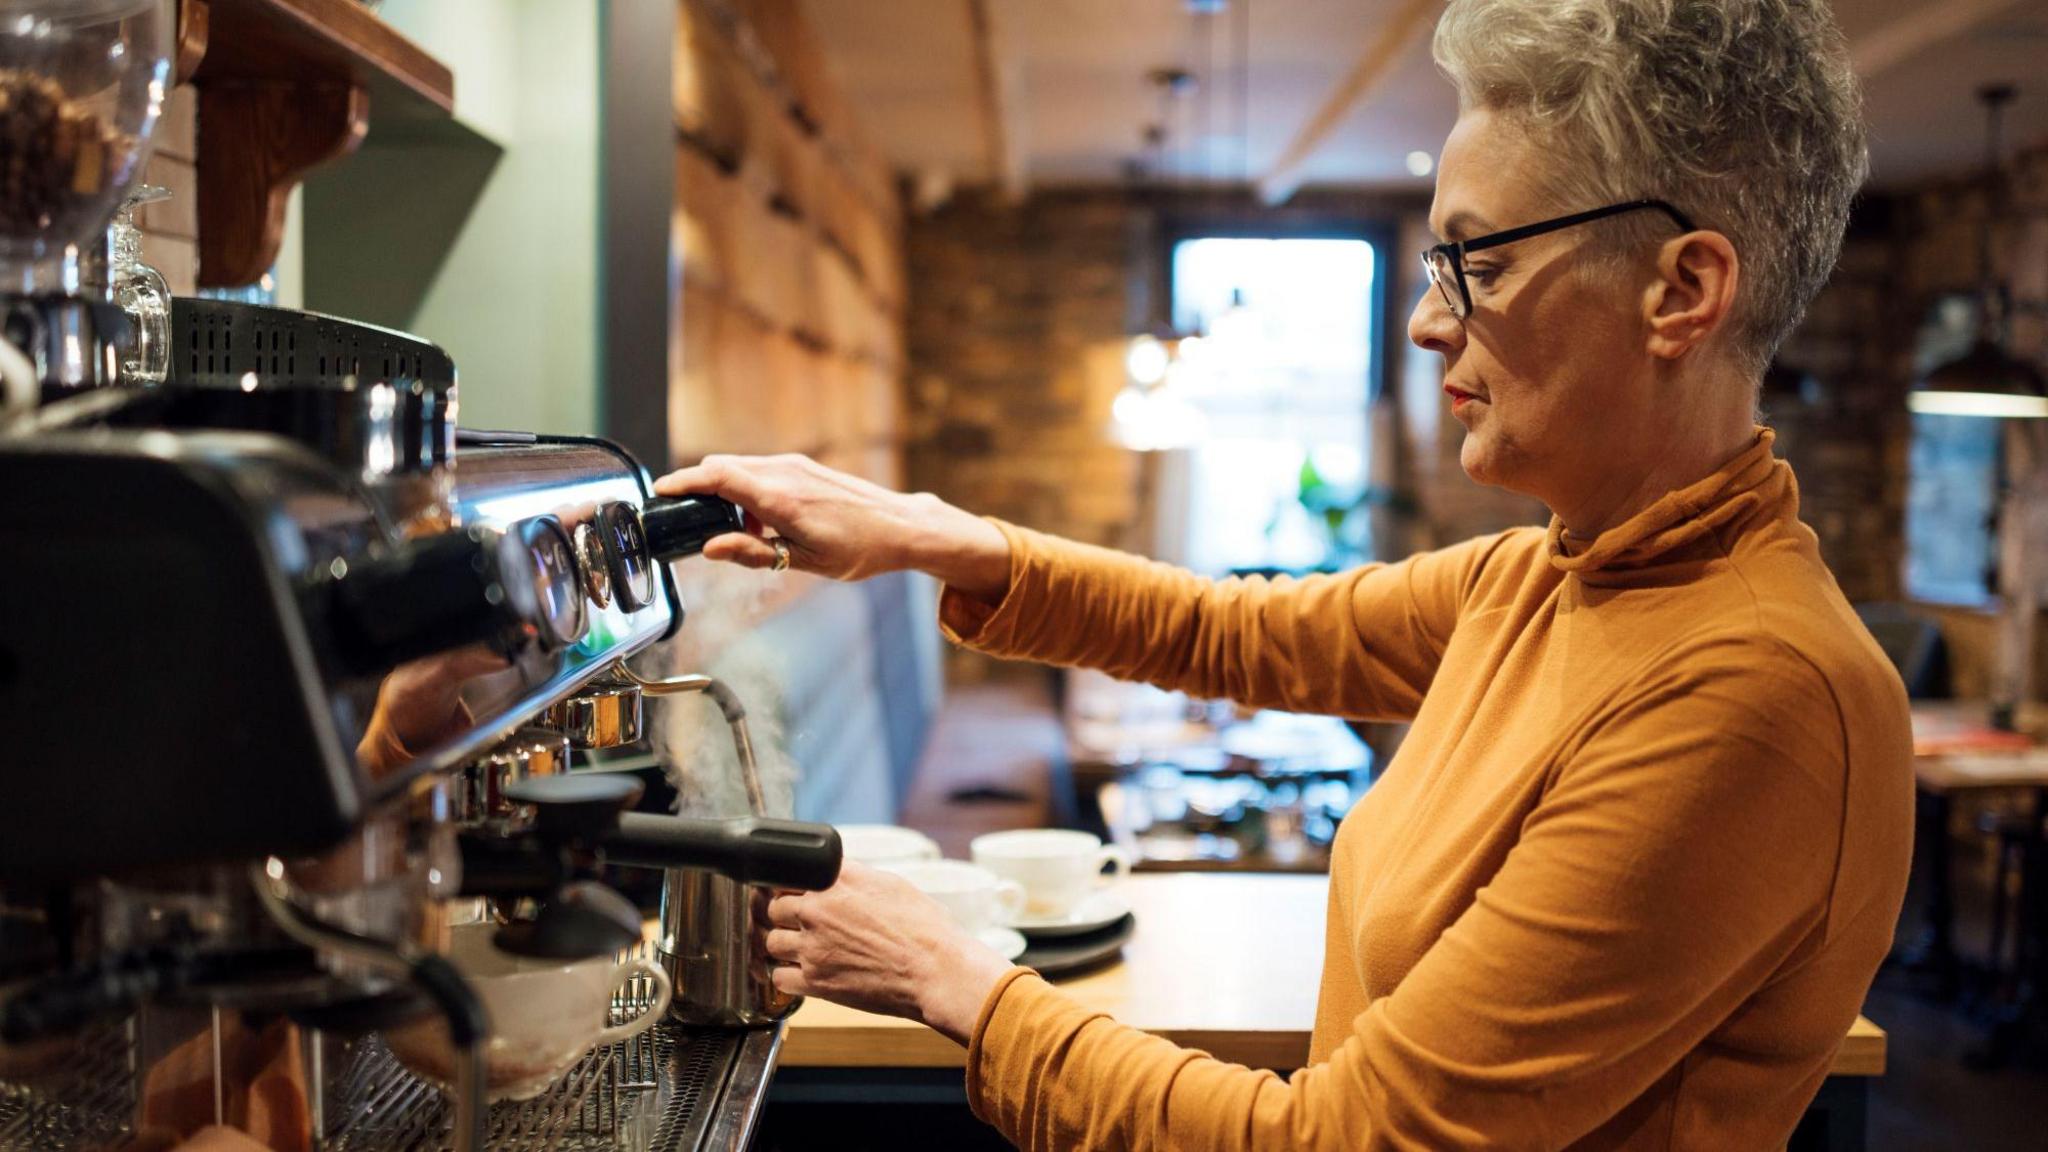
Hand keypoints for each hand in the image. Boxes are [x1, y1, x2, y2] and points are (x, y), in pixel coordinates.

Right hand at [652, 454, 1011, 600]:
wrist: (902, 527)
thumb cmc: (859, 549)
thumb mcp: (803, 561)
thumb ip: (752, 553)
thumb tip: (709, 548)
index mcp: (781, 499)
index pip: (717, 476)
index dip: (683, 481)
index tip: (660, 490)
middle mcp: (785, 472)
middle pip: (723, 466)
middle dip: (698, 486)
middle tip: (685, 516)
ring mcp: (797, 465)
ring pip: (742, 466)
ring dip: (725, 491)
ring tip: (734, 532)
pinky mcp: (805, 466)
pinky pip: (761, 470)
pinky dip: (747, 489)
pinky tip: (760, 522)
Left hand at [763, 862, 1015, 1044]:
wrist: (936, 972)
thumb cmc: (925, 930)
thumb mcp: (890, 884)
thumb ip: (853, 877)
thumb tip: (833, 874)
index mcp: (836, 881)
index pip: (787, 875)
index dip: (788, 886)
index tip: (792, 893)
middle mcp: (818, 910)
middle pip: (774, 909)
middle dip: (784, 916)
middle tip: (797, 924)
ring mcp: (813, 948)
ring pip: (771, 942)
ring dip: (782, 945)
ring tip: (798, 949)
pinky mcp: (816, 982)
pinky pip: (779, 978)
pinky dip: (786, 976)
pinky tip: (800, 974)